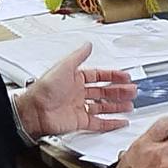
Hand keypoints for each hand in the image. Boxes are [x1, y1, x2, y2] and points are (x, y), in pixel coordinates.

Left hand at [14, 43, 136, 138]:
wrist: (34, 111)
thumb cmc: (44, 89)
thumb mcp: (63, 66)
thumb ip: (78, 56)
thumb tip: (88, 44)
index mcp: (75, 78)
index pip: (99, 75)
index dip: (113, 76)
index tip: (125, 76)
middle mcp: (78, 93)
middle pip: (104, 91)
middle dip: (119, 91)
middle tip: (132, 91)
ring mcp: (79, 108)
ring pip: (103, 106)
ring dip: (117, 105)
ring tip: (130, 105)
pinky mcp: (80, 122)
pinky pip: (99, 122)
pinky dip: (111, 122)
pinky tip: (121, 121)